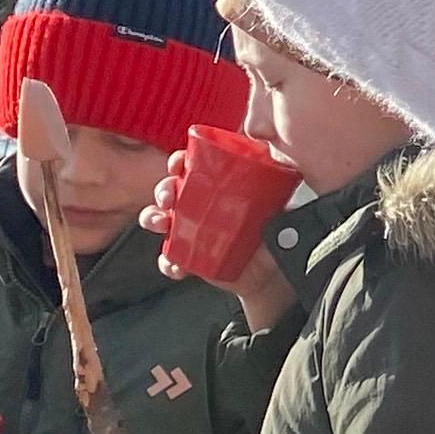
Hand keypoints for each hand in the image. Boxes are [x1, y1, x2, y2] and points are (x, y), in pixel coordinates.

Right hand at [146, 157, 294, 325]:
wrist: (276, 271)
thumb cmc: (275, 230)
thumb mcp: (279, 204)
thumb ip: (278, 188)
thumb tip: (280, 175)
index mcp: (216, 185)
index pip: (191, 166)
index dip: (179, 162)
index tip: (179, 164)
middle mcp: (198, 205)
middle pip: (169, 190)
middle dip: (163, 190)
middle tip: (170, 197)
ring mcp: (191, 231)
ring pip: (160, 220)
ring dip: (154, 218)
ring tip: (163, 223)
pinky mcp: (190, 258)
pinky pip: (170, 259)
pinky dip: (168, 261)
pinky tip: (176, 264)